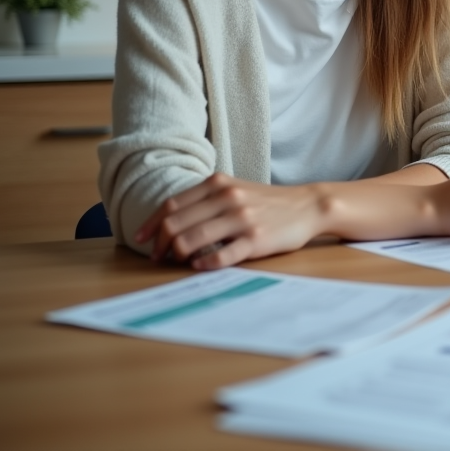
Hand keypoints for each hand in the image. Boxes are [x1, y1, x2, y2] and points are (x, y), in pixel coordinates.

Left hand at [134, 174, 323, 269]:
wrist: (308, 206)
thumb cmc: (267, 202)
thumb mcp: (235, 189)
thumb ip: (206, 199)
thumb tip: (171, 222)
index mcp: (218, 183)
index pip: (172, 205)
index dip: (152, 224)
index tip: (141, 239)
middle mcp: (227, 198)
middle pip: (176, 223)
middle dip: (160, 244)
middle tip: (158, 257)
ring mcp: (241, 219)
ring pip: (192, 240)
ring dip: (177, 255)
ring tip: (179, 262)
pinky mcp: (255, 240)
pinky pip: (220, 256)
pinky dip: (203, 264)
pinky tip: (199, 266)